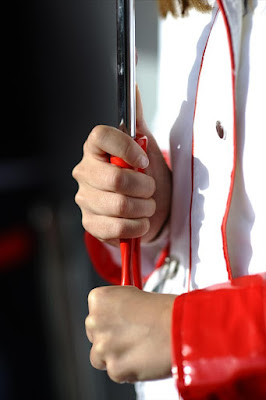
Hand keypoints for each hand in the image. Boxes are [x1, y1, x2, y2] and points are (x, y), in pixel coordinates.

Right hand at [72, 86, 171, 244]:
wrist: (150, 210)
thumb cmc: (146, 177)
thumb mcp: (145, 147)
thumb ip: (137, 121)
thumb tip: (134, 85)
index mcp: (96, 149)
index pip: (101, 136)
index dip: (126, 147)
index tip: (145, 160)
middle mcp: (85, 172)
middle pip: (114, 178)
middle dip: (144, 186)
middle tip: (150, 188)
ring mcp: (85, 199)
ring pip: (119, 205)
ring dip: (144, 208)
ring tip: (147, 205)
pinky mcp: (91, 224)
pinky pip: (115, 228)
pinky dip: (136, 227)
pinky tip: (140, 222)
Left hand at [86, 286, 175, 382]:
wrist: (181, 328)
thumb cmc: (165, 310)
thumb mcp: (134, 296)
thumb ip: (117, 306)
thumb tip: (114, 315)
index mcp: (99, 299)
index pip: (95, 312)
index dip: (110, 318)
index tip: (122, 320)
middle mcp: (96, 321)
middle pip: (95, 335)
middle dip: (111, 338)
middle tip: (133, 335)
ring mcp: (103, 346)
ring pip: (101, 357)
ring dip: (116, 355)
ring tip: (139, 347)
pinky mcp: (114, 368)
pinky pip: (115, 372)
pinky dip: (128, 369)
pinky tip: (143, 358)